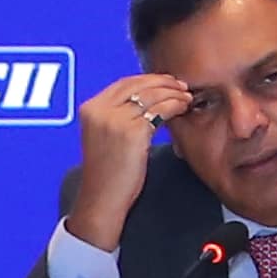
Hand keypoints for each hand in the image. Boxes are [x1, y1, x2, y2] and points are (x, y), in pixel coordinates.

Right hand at [61, 70, 187, 250]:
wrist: (103, 198)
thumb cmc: (108, 172)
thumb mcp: (104, 135)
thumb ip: (117, 114)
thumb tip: (146, 97)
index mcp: (90, 109)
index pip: (124, 83)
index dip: (149, 79)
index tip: (166, 81)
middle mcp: (100, 110)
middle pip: (139, 84)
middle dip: (164, 82)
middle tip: (181, 86)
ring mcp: (115, 120)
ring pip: (152, 95)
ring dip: (173, 93)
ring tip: (186, 98)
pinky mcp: (132, 131)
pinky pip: (161, 109)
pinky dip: (175, 105)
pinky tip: (183, 108)